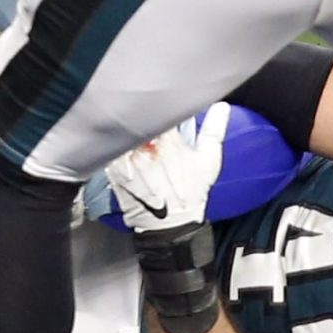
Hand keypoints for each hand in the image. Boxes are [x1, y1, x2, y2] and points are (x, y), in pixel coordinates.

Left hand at [104, 107, 231, 234]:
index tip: (161, 111)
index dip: (158, 108)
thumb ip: (214, 129)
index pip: (157, 110)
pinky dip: (116, 149)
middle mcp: (144, 147)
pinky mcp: (113, 171)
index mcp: (167, 139)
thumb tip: (221, 107)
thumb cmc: (191, 193)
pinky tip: (125, 154)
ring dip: (127, 133)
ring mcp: (126, 159)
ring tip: (135, 140)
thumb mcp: (209, 160)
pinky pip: (110, 150)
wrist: (171, 225)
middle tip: (148, 128)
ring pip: (122, 133)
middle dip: (142, 120)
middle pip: (137, 120)